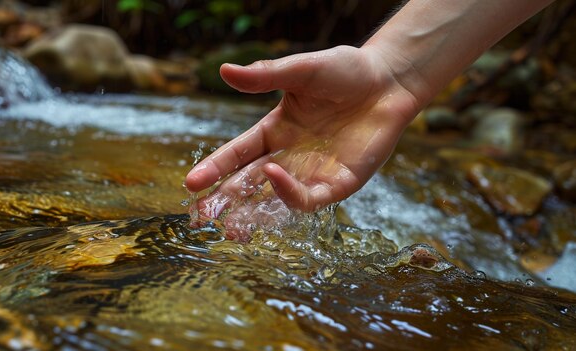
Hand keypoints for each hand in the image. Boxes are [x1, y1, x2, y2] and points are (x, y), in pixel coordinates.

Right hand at [185, 45, 420, 215]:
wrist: (389, 80)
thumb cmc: (346, 71)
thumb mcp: (300, 70)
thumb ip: (265, 75)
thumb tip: (224, 71)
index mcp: (275, 131)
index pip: (238, 154)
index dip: (214, 168)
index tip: (191, 183)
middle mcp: (290, 156)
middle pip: (249, 184)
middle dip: (225, 201)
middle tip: (202, 216)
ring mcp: (313, 172)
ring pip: (275, 201)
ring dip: (252, 213)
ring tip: (229, 226)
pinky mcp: (339, 183)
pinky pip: (309, 198)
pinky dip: (289, 193)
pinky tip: (272, 175)